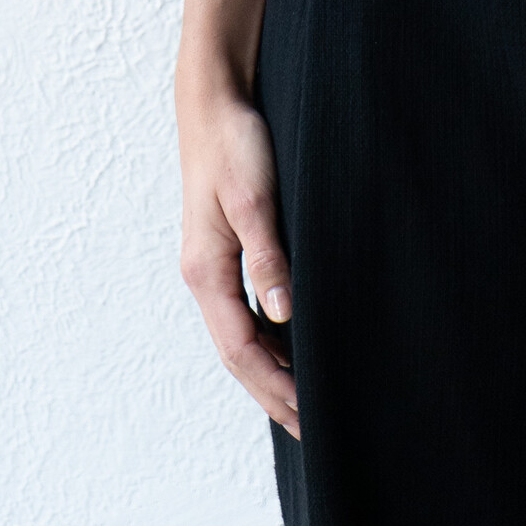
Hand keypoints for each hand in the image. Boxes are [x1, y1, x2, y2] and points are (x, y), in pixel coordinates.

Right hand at [174, 0, 299, 439]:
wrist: (215, 97)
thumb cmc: (235, 143)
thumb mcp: (253, 198)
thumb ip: (269, 255)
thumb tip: (285, 314)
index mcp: (208, 272)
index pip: (243, 351)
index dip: (277, 387)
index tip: (313, 418)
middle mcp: (207, 275)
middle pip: (241, 354)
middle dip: (276, 393)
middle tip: (318, 428)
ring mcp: (216, 263)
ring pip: (245, 334)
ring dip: (275, 369)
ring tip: (311, 400)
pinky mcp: (230, 246)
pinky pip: (249, 308)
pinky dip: (274, 336)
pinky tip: (299, 341)